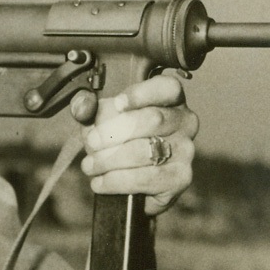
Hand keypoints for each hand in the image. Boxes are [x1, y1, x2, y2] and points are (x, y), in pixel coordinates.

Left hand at [78, 75, 198, 214]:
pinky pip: (146, 178)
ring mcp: (186, 150)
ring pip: (146, 151)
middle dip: (114, 132)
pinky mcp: (181, 178)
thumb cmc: (118, 142)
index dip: (142, 93)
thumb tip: (84, 105)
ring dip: (110, 160)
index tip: (117, 104)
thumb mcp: (99, 121)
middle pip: (153, 119)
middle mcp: (185, 122)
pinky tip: (100, 182)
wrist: (128, 182)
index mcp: (169, 100)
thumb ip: (88, 108)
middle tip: (91, 143)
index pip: (167, 87)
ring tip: (90, 165)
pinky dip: (117, 181)